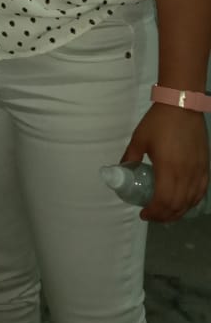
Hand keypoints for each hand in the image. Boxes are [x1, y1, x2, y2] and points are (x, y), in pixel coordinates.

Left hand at [119, 104, 209, 221]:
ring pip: (190, 201)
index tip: (143, 214)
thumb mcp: (139, 140)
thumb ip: (130, 157)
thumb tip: (121, 169)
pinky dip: (192, 202)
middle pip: (177, 206)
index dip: (154, 213)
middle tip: (152, 216)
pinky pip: (201, 191)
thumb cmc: (158, 122)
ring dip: (178, 212)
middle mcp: (185, 174)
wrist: (182, 106)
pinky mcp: (205, 166)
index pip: (163, 201)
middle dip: (163, 216)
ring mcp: (198, 171)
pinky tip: (183, 203)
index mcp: (168, 169)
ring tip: (165, 213)